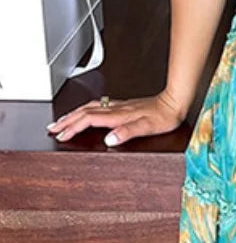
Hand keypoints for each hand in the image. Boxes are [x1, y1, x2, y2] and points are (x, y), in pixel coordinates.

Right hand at [46, 89, 187, 146]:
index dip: (73, 127)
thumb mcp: (148, 127)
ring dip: (74, 113)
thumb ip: (128, 132)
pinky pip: (98, 105)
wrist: (175, 102)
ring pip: (90, 107)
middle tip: (53, 127)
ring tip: (62, 119)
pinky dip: (86, 109)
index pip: (89, 120)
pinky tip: (87, 111)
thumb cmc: (164, 116)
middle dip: (66, 120)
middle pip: (84, 112)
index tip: (61, 135)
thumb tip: (110, 139)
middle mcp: (116, 109)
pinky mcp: (125, 106)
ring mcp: (119, 106)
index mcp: (118, 116)